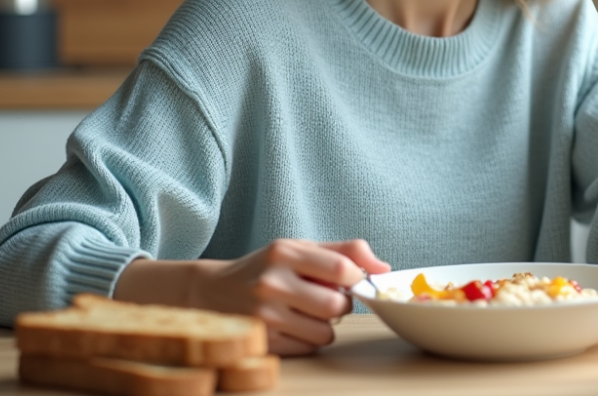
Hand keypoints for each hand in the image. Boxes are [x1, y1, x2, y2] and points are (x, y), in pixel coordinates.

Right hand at [193, 239, 389, 355]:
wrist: (212, 292)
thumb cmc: (267, 268)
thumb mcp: (300, 249)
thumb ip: (344, 252)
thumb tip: (385, 268)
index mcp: (284, 252)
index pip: (342, 268)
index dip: (355, 278)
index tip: (348, 280)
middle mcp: (272, 283)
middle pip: (337, 306)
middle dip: (340, 305)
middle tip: (325, 298)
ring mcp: (264, 315)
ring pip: (325, 332)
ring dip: (324, 326)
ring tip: (304, 312)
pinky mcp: (262, 341)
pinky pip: (308, 348)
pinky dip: (308, 340)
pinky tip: (290, 326)